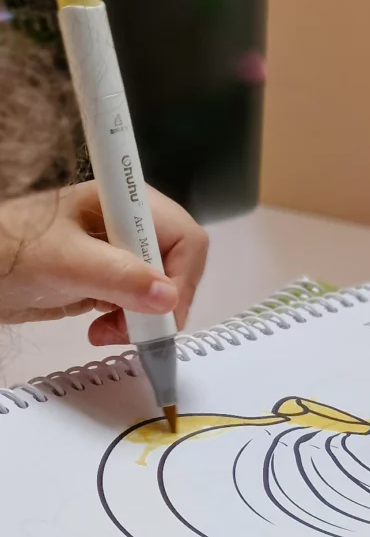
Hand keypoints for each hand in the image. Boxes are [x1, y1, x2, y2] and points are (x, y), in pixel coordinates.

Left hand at [0, 180, 207, 344]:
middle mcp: (127, 224)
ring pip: (160, 290)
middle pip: (177, 266)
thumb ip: (120, 278)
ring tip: (110, 333)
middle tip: (137, 329)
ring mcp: (117, 253)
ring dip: (143, 319)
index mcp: (124, 203)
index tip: (163, 312)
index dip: (182, 277)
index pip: (185, 238)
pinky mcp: (105, 278)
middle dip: (162, 303)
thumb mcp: (68, 264)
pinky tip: (101, 330)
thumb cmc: (12, 251)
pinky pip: (137, 303)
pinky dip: (127, 323)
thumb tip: (168, 298)